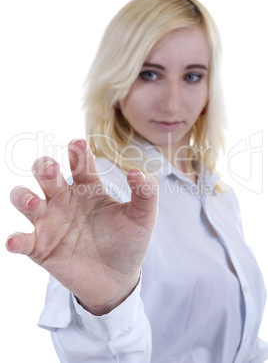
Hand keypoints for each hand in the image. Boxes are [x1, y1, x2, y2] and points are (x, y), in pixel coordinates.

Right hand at [7, 139, 157, 314]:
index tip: (78, 145)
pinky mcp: (40, 247)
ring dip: (23, 196)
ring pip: (25, 199)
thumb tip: (137, 172)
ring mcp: (50, 222)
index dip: (77, 151)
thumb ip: (146, 193)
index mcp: (88, 188)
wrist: (117, 280)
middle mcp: (65, 199)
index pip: (79, 162)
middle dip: (44, 167)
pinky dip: (15, 239)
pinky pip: (22, 240)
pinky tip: (16, 241)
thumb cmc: (127, 243)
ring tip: (33, 202)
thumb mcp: (142, 218)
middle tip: (53, 171)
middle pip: (45, 173)